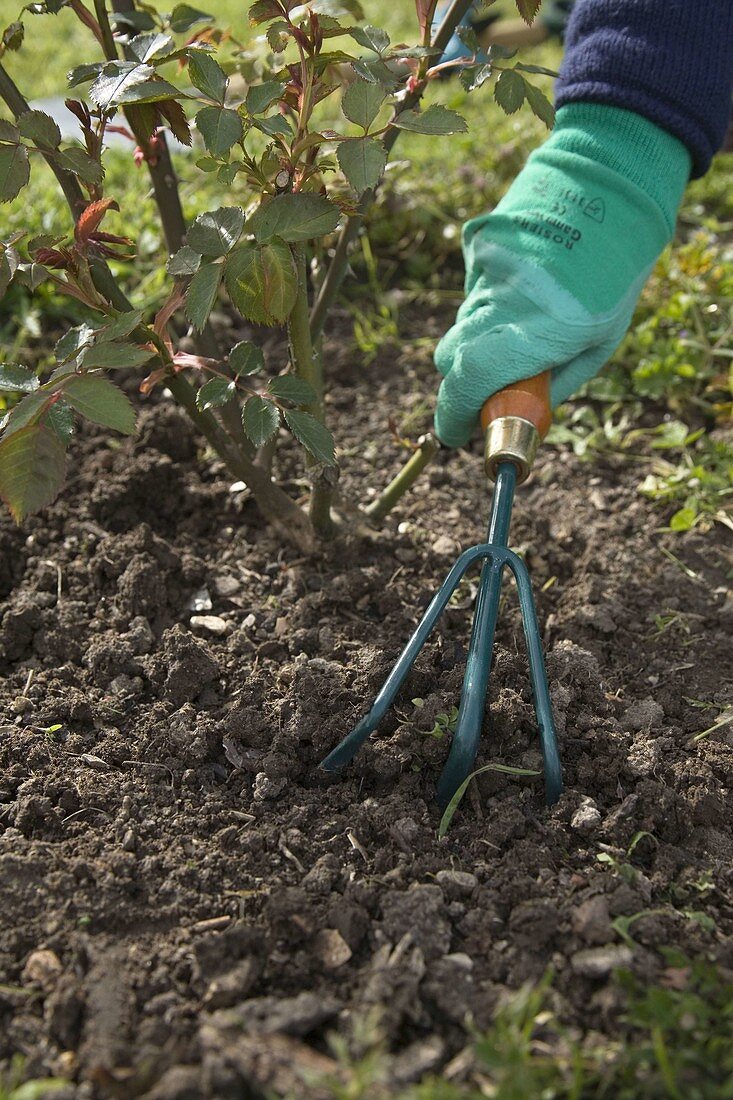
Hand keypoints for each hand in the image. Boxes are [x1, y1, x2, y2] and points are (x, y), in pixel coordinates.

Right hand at [434, 102, 689, 446]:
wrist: (608, 187)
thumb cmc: (614, 276)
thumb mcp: (599, 344)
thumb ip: (556, 384)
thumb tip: (521, 411)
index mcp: (530, 336)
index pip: (465, 387)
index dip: (453, 418)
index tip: (456, 435)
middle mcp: (496, 307)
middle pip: (451, 362)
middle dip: (464, 385)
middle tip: (494, 388)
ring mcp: (481, 275)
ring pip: (461, 327)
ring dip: (479, 342)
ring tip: (523, 323)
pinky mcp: (476, 250)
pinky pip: (472, 293)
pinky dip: (489, 304)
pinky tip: (523, 287)